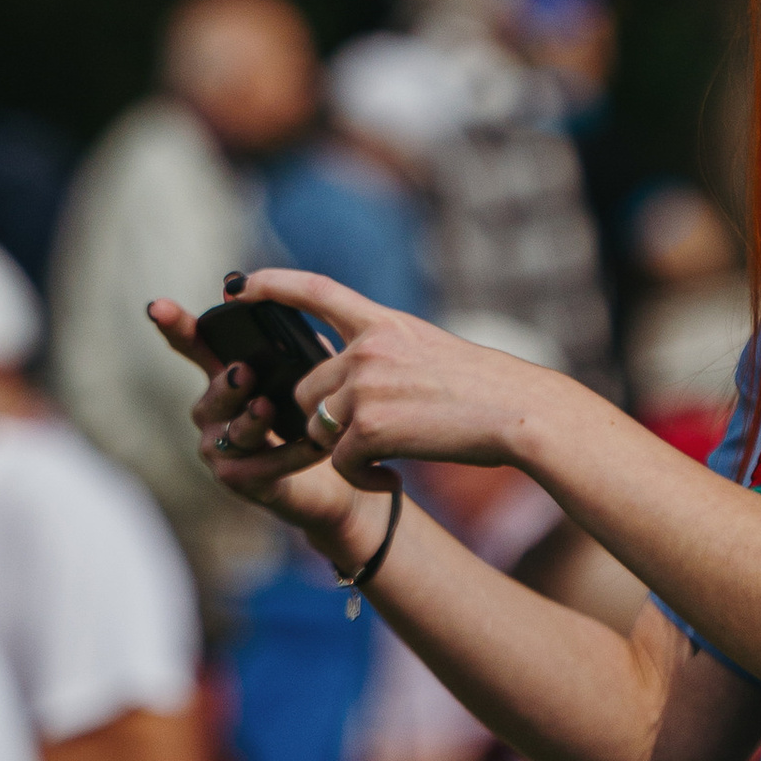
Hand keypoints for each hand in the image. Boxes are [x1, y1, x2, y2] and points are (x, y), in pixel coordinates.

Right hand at [148, 291, 356, 534]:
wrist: (336, 478)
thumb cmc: (313, 414)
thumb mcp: (308, 369)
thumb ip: (290, 341)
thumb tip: (280, 300)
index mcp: (225, 377)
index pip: (194, 348)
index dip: (175, 327)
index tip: (156, 306)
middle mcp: (215, 413)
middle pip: (213, 395)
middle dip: (227, 384)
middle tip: (242, 371)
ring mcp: (223, 450)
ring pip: (233, 433)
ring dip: (253, 419)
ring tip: (267, 407)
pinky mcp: (242, 481)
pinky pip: (263, 467)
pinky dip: (290, 454)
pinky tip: (313, 445)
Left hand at [173, 270, 566, 479]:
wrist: (520, 412)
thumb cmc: (487, 390)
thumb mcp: (432, 352)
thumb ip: (385, 357)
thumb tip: (347, 384)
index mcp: (385, 323)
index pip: (316, 291)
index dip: (273, 285)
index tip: (240, 284)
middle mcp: (368, 347)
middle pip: (306, 388)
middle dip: (324, 418)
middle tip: (369, 436)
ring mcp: (365, 385)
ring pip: (317, 427)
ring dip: (343, 448)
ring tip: (388, 455)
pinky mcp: (367, 426)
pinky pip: (338, 462)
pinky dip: (361, 476)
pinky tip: (391, 475)